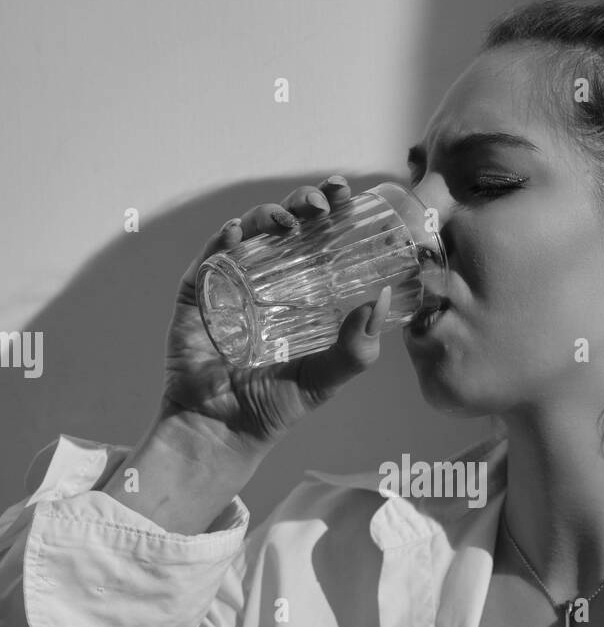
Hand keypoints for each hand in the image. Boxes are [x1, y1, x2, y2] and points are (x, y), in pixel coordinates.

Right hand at [158, 176, 391, 460]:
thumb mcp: (324, 378)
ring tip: (291, 219)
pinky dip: (225, 238)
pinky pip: (210, 255)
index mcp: (298, 292)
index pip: (318, 240)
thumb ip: (356, 349)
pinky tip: (240, 232)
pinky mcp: (199, 291)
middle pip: (286, 225)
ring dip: (270, 214)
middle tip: (328, 201)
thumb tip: (382, 301)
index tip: (351, 196)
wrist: (223, 430)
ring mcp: (231, 281)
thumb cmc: (273, 406)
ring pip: (250, 231)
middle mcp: (265, 280)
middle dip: (306, 202)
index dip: (333, 213)